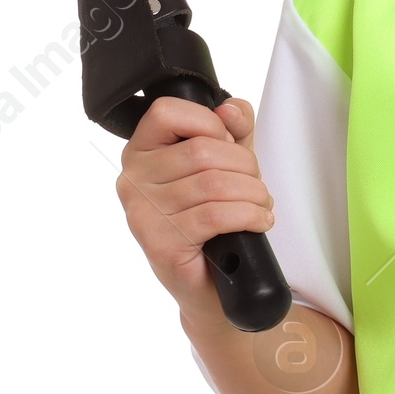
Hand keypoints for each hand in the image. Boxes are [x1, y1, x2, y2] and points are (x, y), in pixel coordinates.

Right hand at [115, 95, 275, 320]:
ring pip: (213, 183)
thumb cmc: (215, 221)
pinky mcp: (160, 243)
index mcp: (141, 152)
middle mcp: (132, 180)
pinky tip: (259, 221)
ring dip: (253, 193)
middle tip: (257, 185)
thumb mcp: (227, 164)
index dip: (209, 122)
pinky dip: (249, 215)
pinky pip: (215, 215)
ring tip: (261, 205)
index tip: (230, 144)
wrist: (212, 286)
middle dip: (244, 165)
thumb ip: (232, 129)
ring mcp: (142, 213)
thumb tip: (230, 108)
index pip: (166, 112)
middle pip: (201, 150)